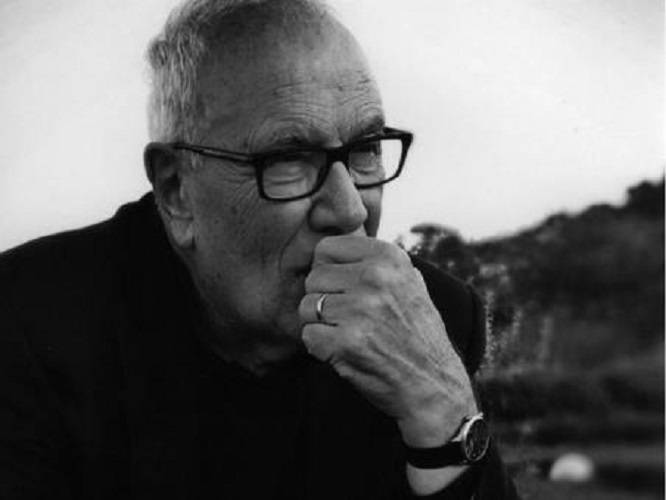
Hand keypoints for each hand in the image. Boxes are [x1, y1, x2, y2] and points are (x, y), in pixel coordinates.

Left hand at [299, 235, 476, 447]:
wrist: (434, 386)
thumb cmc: (416, 335)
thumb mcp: (408, 283)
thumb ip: (375, 261)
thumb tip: (334, 243)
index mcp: (388, 258)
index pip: (326, 248)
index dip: (328, 271)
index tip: (344, 289)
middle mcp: (375, 278)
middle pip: (313, 278)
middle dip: (323, 300)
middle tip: (349, 319)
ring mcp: (361, 310)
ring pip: (307, 307)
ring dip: (321, 326)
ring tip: (350, 335)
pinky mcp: (347, 342)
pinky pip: (308, 336)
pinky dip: (321, 349)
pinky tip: (347, 352)